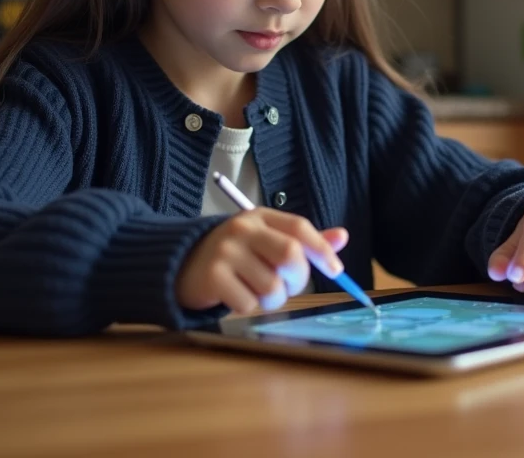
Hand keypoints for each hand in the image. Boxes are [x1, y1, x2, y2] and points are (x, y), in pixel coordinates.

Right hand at [177, 209, 347, 313]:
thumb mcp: (266, 239)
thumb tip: (342, 236)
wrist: (181, 262)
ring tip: (259, 292)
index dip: (322, 249)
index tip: (336, 270)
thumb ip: (302, 240)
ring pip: (272, 286)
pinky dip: (250, 307)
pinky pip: (249, 303)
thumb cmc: (235, 254)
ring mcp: (225, 251)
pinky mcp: (212, 276)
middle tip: (290, 286)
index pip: (299, 228)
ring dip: (274, 299)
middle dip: (298, 278)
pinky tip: (237, 296)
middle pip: (290, 255)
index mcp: (259, 216)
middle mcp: (242, 228)